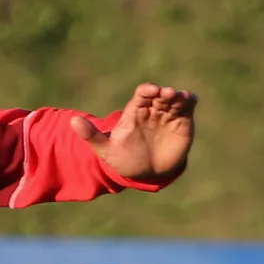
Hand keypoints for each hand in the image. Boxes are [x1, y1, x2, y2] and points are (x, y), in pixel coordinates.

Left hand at [71, 83, 196, 183]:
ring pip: (175, 99)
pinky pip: (187, 107)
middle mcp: (153, 109)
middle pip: (160, 95)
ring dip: (178, 96)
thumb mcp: (105, 149)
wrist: (144, 173)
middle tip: (167, 94)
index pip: (142, 94)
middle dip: (164, 93)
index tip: (151, 91)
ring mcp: (168, 115)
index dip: (147, 90)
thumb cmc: (123, 158)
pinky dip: (190, 101)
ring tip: (180, 97)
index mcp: (135, 111)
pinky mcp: (183, 122)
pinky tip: (191, 99)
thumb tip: (72, 121)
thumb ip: (91, 135)